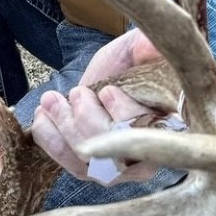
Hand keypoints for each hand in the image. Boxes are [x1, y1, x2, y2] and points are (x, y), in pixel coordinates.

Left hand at [31, 30, 163, 182]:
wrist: (101, 80)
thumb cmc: (126, 65)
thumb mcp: (135, 49)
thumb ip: (145, 45)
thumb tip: (148, 44)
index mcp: (173, 127)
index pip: (152, 135)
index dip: (125, 116)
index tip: (108, 91)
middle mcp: (150, 157)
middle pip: (117, 152)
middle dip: (88, 119)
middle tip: (77, 93)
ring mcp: (119, 170)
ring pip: (89, 160)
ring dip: (65, 126)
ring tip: (52, 100)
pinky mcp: (92, 172)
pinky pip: (69, 165)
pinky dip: (51, 139)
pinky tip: (42, 116)